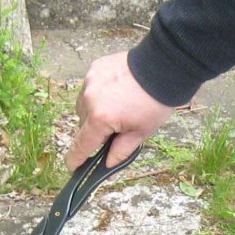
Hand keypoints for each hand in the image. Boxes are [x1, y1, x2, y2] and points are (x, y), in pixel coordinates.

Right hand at [66, 51, 174, 169]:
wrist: (163, 68)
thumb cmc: (155, 102)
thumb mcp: (140, 132)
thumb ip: (120, 151)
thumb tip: (107, 166)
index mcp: (100, 118)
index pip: (82, 144)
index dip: (75, 158)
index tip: (71, 166)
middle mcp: (89, 99)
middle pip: (83, 124)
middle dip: (96, 130)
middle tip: (116, 128)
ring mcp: (90, 81)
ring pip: (84, 106)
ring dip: (94, 111)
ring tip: (118, 107)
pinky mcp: (95, 69)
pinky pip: (90, 88)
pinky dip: (99, 94)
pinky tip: (116, 91)